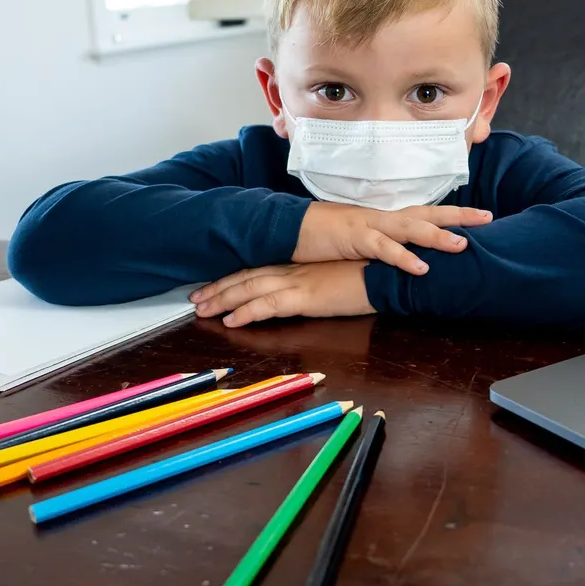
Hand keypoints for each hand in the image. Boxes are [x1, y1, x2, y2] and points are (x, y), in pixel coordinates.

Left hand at [191, 261, 374, 327]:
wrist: (389, 273)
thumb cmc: (370, 273)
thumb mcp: (338, 275)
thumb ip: (319, 282)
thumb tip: (308, 291)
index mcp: (300, 264)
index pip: (258, 268)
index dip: (233, 277)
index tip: (213, 286)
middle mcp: (293, 269)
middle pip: (246, 277)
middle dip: (218, 288)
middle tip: (195, 299)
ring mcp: (297, 282)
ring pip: (249, 288)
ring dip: (222, 300)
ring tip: (202, 311)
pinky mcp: (305, 297)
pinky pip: (267, 305)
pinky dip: (246, 312)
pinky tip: (230, 321)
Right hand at [292, 202, 491, 275]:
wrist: (291, 227)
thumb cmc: (324, 236)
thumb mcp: (360, 240)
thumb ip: (383, 245)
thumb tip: (404, 255)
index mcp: (385, 218)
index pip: (425, 212)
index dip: (453, 214)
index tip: (481, 216)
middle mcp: (383, 218)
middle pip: (427, 213)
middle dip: (458, 216)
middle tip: (487, 218)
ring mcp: (370, 226)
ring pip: (410, 228)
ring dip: (437, 236)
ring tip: (462, 245)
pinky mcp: (355, 239)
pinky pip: (384, 249)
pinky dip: (403, 258)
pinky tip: (422, 268)